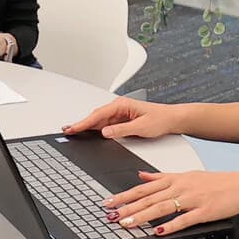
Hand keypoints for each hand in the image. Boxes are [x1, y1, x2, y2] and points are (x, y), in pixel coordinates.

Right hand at [62, 96, 180, 140]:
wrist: (172, 119)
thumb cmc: (161, 119)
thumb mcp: (141, 127)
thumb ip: (122, 130)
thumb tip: (105, 132)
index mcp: (122, 105)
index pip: (98, 115)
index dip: (83, 122)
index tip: (72, 128)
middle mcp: (119, 107)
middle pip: (95, 117)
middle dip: (81, 124)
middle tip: (67, 131)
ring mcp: (120, 114)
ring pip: (99, 121)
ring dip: (87, 126)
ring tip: (73, 132)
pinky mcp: (122, 120)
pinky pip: (105, 124)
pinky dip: (96, 129)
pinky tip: (88, 133)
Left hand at [103, 170, 238, 235]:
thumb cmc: (216, 183)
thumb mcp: (186, 175)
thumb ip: (162, 176)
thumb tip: (141, 174)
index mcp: (175, 179)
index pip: (144, 187)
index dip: (124, 195)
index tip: (109, 201)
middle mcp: (181, 187)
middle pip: (149, 198)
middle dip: (128, 207)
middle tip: (111, 215)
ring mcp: (192, 199)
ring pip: (162, 207)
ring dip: (142, 216)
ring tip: (127, 224)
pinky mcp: (203, 212)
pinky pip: (183, 220)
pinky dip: (169, 225)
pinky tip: (157, 231)